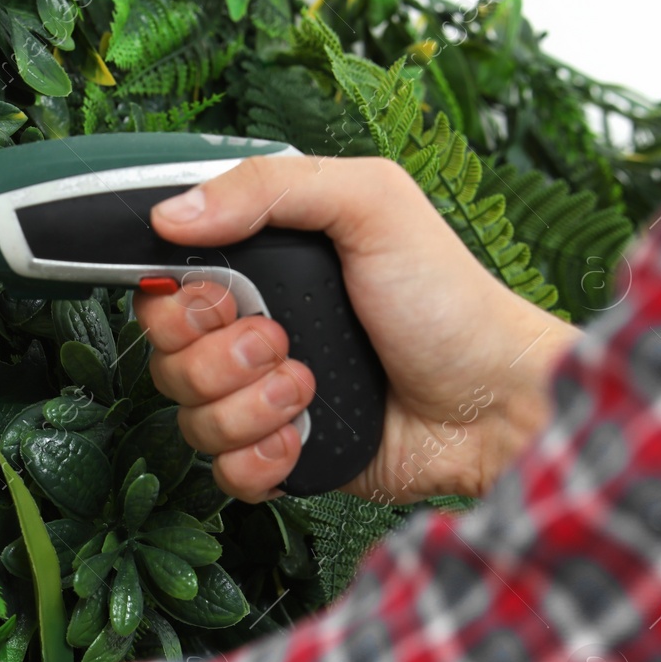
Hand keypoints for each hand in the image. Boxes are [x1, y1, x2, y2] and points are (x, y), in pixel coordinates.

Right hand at [133, 156, 581, 503]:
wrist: (495, 404)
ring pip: (192, 421)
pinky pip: (223, 474)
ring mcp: (264, 402)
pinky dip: (262, 459)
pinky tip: (307, 437)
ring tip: (313, 389)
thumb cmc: (447, 301)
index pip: (164, 293)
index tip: (222, 301)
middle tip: (284, 342)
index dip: (176, 305)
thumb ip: (269, 187)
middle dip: (221, 358)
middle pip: (167, 361)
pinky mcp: (282, 460)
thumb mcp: (371, 204)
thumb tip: (171, 213)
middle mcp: (254, 337)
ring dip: (252, 408)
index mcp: (264, 271)